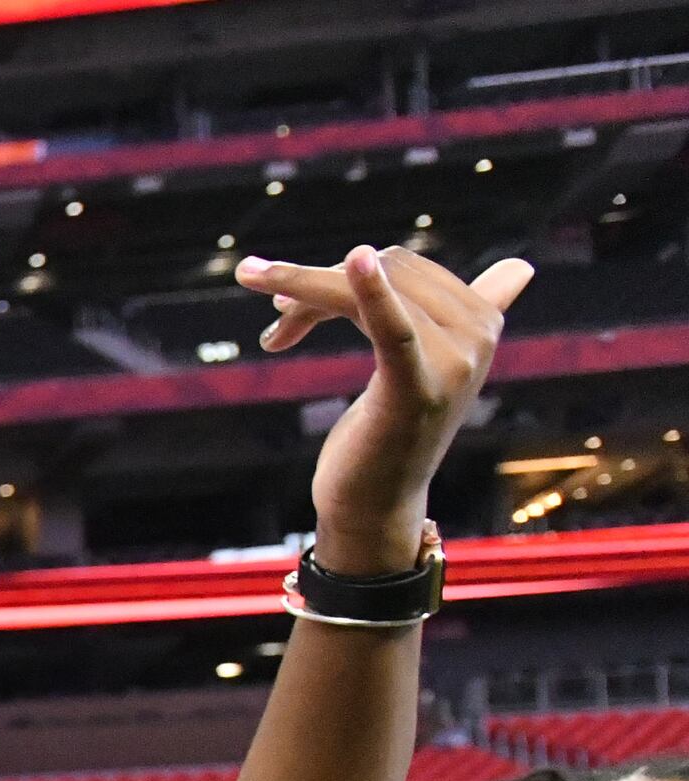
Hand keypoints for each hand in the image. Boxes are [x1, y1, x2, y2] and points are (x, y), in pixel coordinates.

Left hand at [235, 244, 530, 570]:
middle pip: (385, 270)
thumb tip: (522, 268)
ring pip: (371, 288)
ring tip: (273, 323)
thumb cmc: (387, 433)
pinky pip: (393, 328)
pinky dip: (371, 294)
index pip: (404, 266)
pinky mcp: (418, 386)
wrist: (373, 505)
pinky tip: (357, 261)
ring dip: (305, 292)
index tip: (290, 301)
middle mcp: (481, 331)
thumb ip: (459, 316)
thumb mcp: (420, 364)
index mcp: (483, 318)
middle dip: (317, 287)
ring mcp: (456, 360)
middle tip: (278, 325)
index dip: (343, 276)